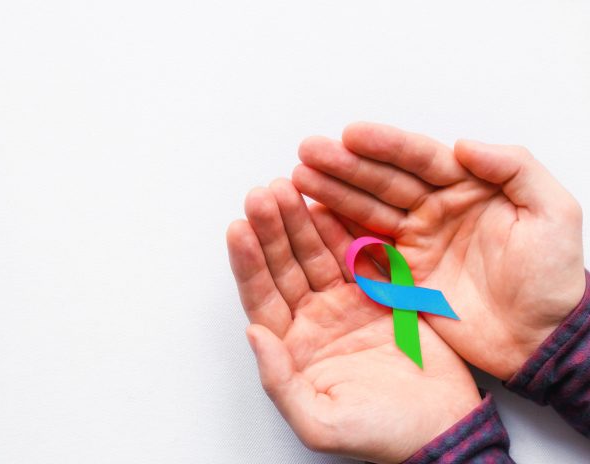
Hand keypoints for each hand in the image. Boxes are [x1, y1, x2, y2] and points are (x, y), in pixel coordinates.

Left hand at [226, 179, 480, 462]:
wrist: (443, 428)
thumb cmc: (380, 434)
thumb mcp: (319, 421)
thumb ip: (279, 382)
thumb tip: (252, 333)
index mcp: (293, 348)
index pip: (261, 297)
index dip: (248, 262)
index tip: (239, 227)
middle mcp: (314, 320)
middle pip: (285, 266)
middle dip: (272, 229)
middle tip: (263, 193)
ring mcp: (346, 303)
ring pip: (317, 253)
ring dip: (302, 221)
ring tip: (289, 186)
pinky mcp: (379, 293)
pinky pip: (357, 254)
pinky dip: (343, 229)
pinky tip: (329, 203)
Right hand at [293, 123, 585, 379]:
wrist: (541, 339)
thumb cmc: (554, 278)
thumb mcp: (553, 214)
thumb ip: (515, 169)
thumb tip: (463, 144)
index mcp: (469, 187)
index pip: (420, 158)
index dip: (385, 145)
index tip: (350, 134)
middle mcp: (435, 209)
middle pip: (383, 181)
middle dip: (345, 165)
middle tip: (308, 152)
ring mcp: (415, 241)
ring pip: (367, 210)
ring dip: (333, 194)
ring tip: (300, 179)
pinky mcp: (401, 274)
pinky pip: (364, 248)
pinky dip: (337, 234)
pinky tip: (313, 217)